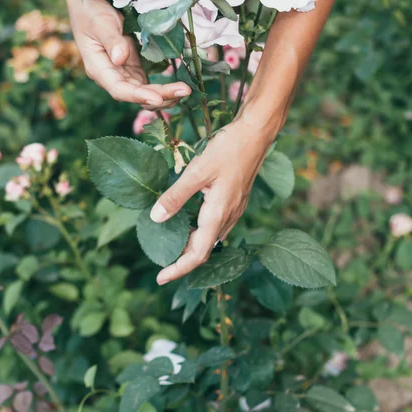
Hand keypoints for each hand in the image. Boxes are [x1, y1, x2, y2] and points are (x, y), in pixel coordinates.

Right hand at [66, 0, 190, 108]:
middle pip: (137, 94)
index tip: (158, 98)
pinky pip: (149, 83)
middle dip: (161, 96)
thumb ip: (110, 40)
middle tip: (185, 91)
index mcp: (99, 68)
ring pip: (145, 91)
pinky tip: (179, 86)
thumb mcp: (99, 21)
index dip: (138, 96)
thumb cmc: (90, 9)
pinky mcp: (134, 65)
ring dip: (165, 94)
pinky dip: (164, 87)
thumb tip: (120, 58)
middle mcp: (112, 75)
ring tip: (186, 91)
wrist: (89, 1)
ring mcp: (124, 72)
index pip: (120, 89)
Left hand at [150, 119, 276, 284]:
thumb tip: (155, 218)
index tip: (160, 277)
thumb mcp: (198, 171)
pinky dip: (200, 232)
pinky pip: (217, 225)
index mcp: (218, 213)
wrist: (256, 134)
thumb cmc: (228, 149)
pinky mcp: (236, 200)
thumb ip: (176, 196)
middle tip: (161, 263)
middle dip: (182, 260)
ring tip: (171, 246)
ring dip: (191, 246)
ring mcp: (235, 209)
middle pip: (204, 249)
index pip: (197, 253)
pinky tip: (189, 222)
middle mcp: (229, 216)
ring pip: (211, 238)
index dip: (178, 268)